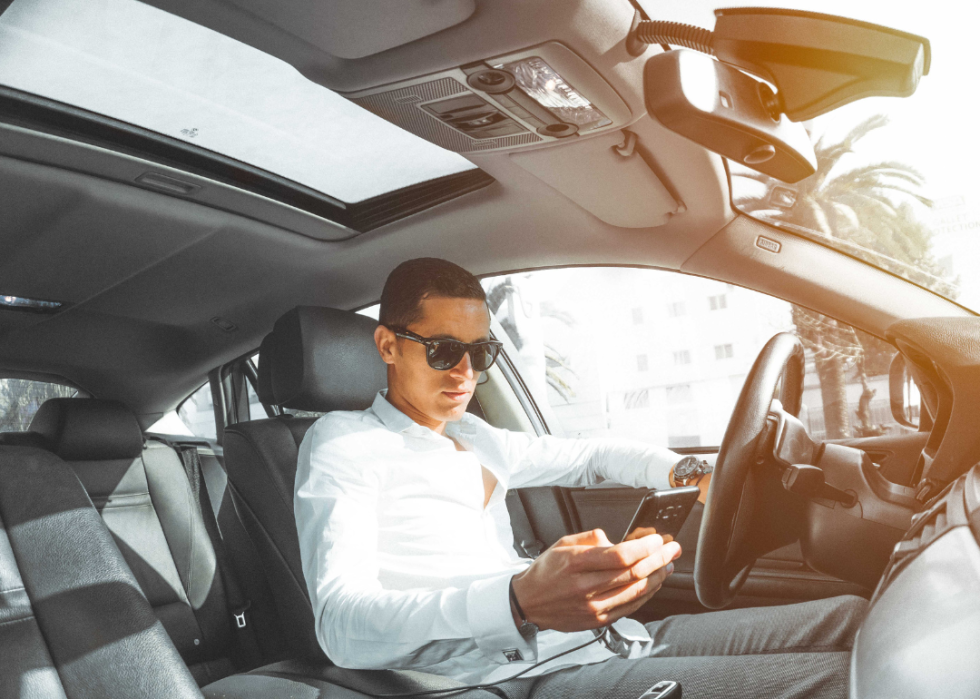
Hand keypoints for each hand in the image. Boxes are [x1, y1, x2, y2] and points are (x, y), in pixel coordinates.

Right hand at [510, 529, 680, 632]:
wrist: (530, 602)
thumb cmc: (547, 571)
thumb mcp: (563, 543)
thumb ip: (592, 539)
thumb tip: (619, 541)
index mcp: (575, 563)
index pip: (620, 555)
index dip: (645, 547)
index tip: (658, 539)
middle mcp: (585, 587)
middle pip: (633, 573)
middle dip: (659, 558)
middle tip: (673, 549)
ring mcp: (592, 607)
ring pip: (636, 592)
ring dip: (658, 577)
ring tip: (668, 565)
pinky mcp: (597, 620)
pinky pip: (630, 607)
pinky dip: (647, 594)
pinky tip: (654, 583)